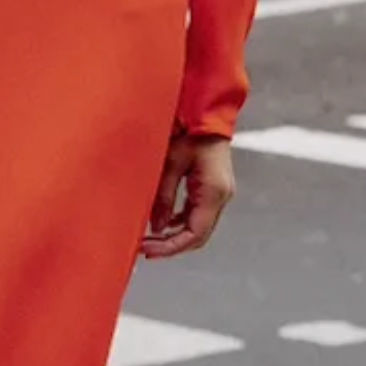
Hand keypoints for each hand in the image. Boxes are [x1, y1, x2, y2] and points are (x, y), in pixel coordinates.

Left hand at [140, 132, 234, 259]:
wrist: (207, 115)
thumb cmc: (189, 132)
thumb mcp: (171, 163)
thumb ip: (164, 196)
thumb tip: (157, 227)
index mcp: (212, 192)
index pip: (194, 233)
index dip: (171, 246)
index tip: (148, 250)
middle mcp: (220, 197)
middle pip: (197, 235)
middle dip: (171, 245)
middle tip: (144, 248)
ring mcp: (219, 194)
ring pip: (198, 227)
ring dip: (175, 235)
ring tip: (150, 239)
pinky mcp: (213, 190)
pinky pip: (197, 214)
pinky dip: (180, 222)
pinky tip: (163, 223)